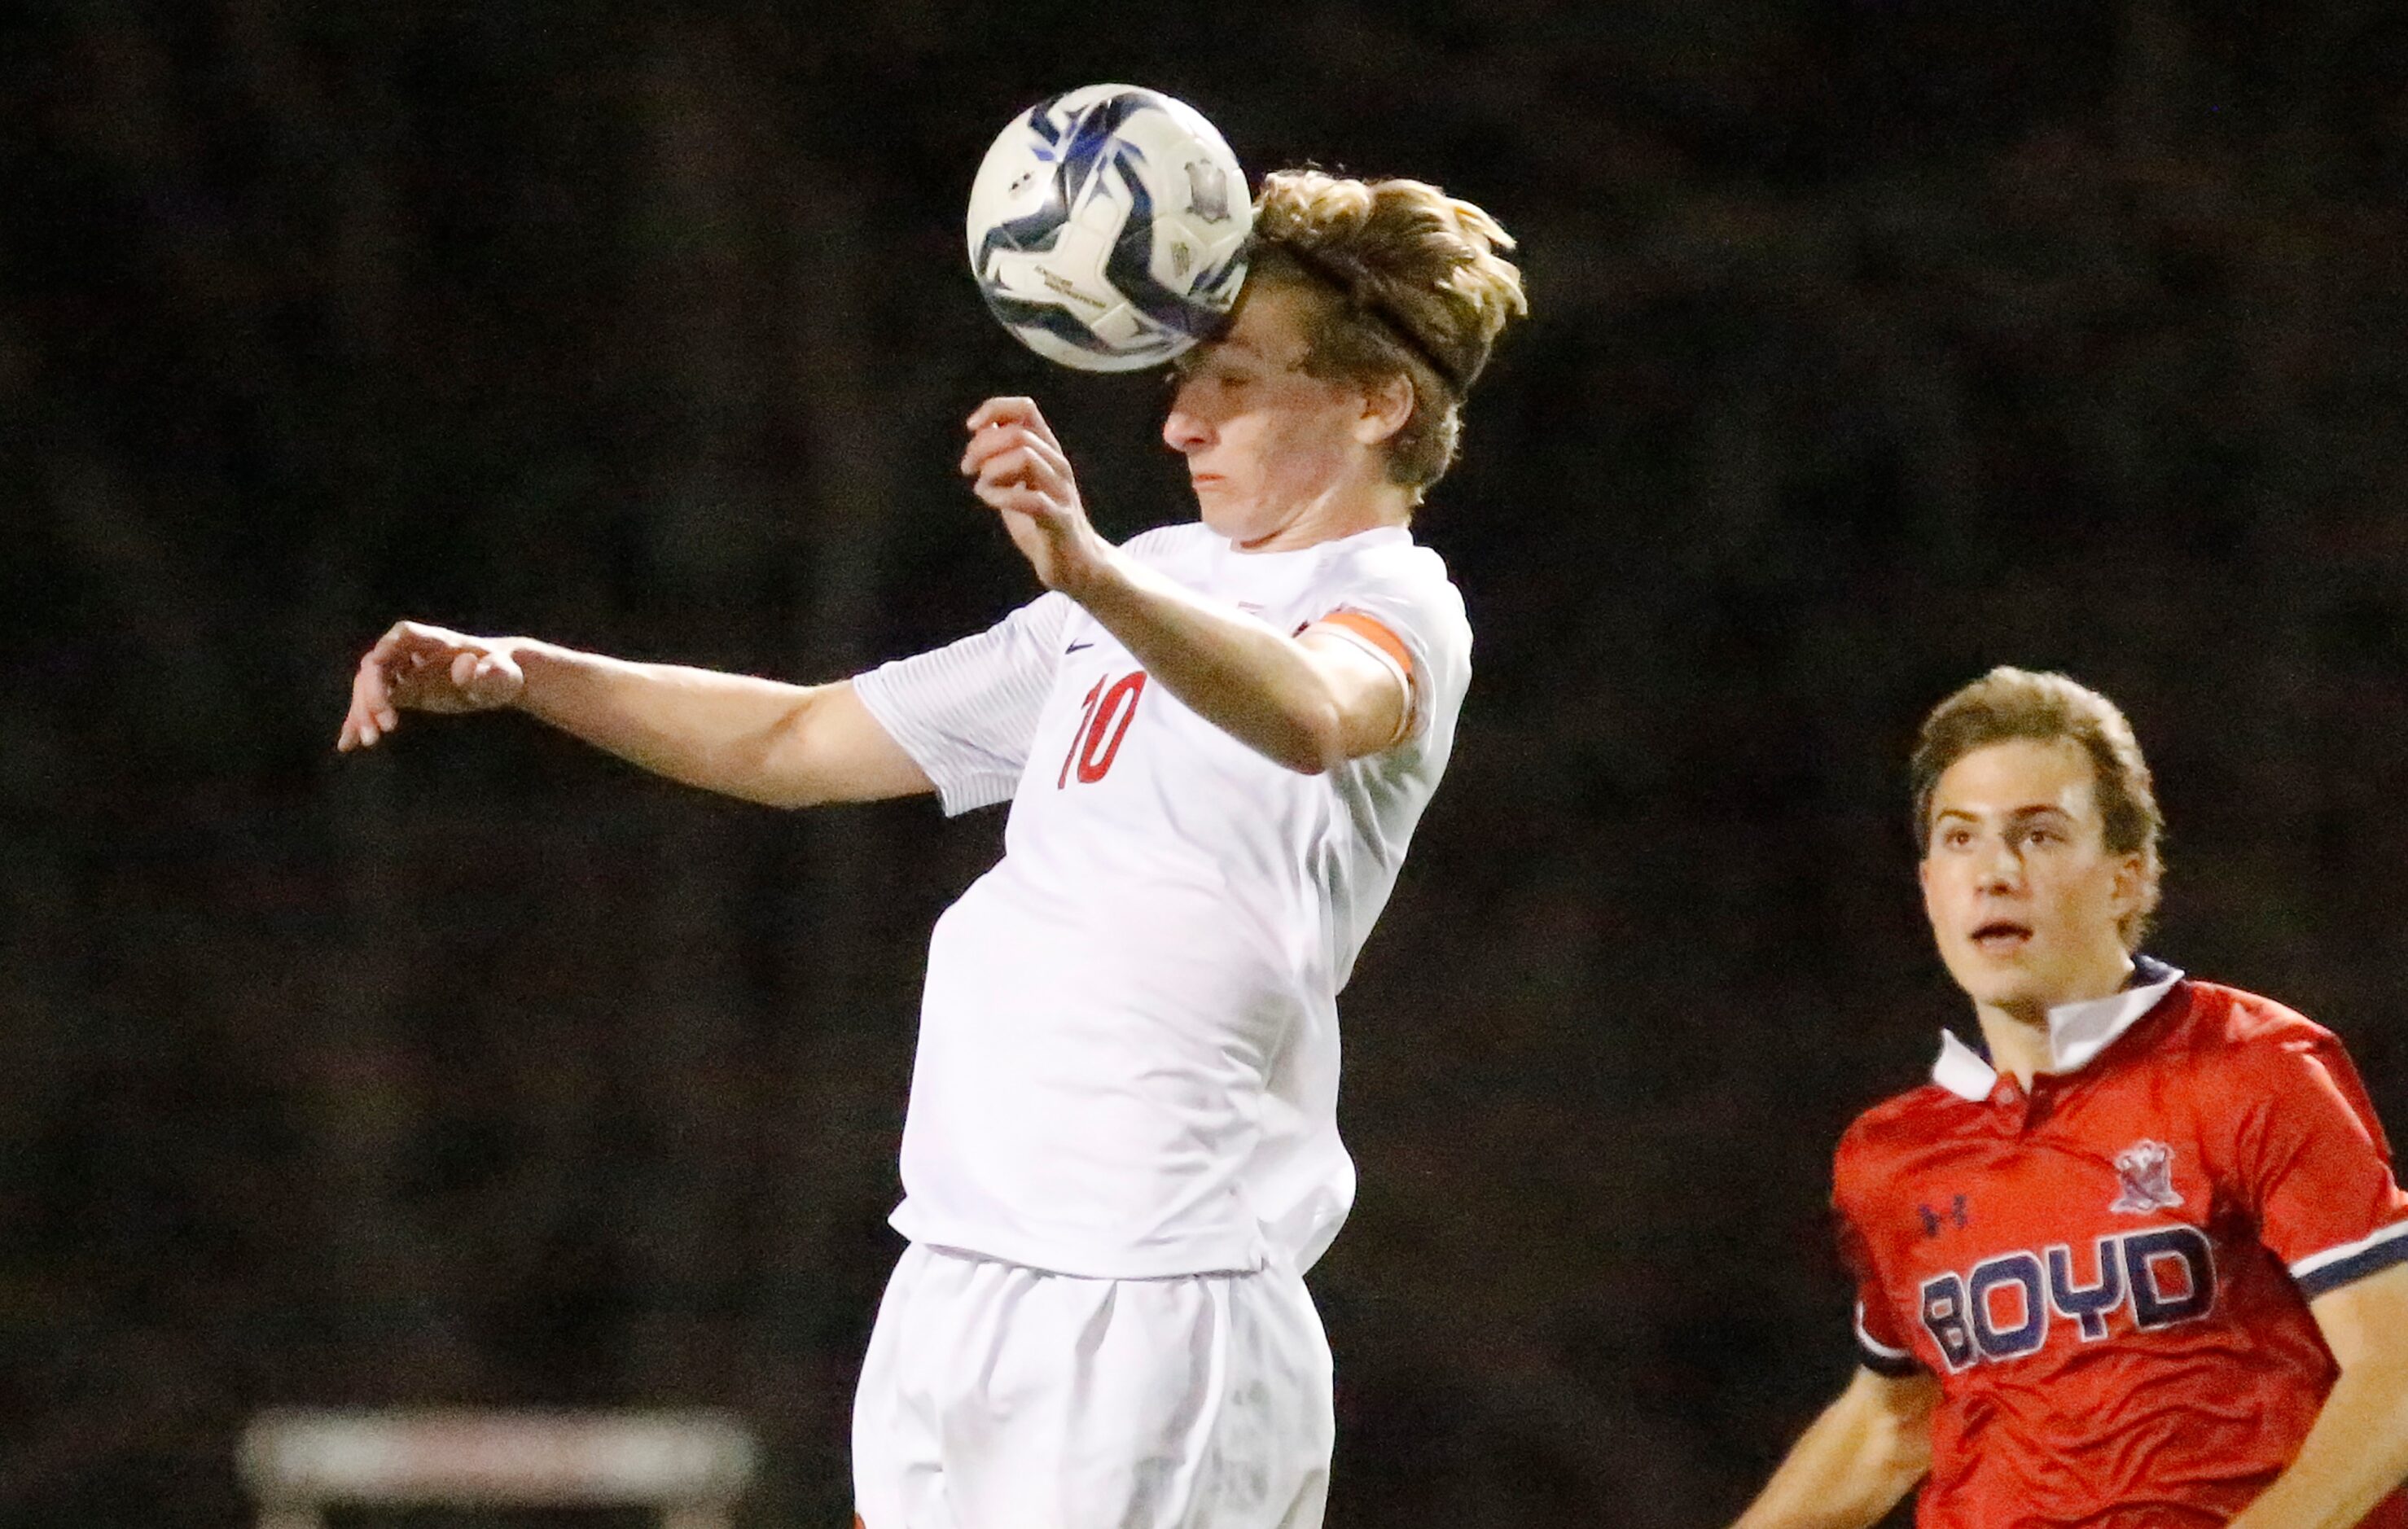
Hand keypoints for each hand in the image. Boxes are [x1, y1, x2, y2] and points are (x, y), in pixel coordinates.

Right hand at [338, 620, 527, 750]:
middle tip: (384, 727)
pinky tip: (348, 743)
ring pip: (370, 685)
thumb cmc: (504, 673)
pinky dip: (360, 720)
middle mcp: (412, 653)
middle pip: (379, 665)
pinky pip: (374, 703)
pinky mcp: (401, 690)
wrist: (498, 679)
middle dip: (374, 694)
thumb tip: (465, 668)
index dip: (388, 646)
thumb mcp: (502, 675)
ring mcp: (403, 671)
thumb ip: (488, 672)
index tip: (376, 665)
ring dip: (363, 711)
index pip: (405, 635)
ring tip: (370, 741)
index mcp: (437, 642)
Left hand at [960, 396, 1112, 595]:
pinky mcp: (1058, 519)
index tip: (972, 428)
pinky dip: (1000, 496)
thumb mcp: (1018, 482)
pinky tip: (990, 501)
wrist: (1076, 564)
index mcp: (1048, 451)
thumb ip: (1001, 456)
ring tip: (983, 487)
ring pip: (1025, 458)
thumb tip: (980, 429)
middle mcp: (1057, 465)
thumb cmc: (1042, 521)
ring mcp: (1061, 491)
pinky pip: (1030, 499)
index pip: (1025, 409)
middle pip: (1018, 433)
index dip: (994, 410)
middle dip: (983, 447)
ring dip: (992, 470)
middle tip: (968, 468)